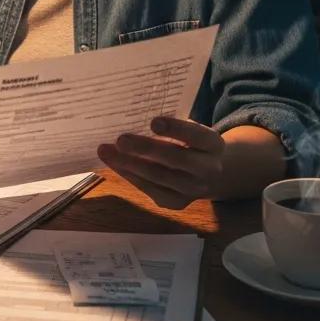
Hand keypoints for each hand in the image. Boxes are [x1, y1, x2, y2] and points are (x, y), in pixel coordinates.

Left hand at [98, 117, 224, 209]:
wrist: (205, 174)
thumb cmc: (189, 142)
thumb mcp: (189, 130)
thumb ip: (170, 126)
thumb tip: (133, 118)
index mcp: (213, 144)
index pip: (197, 135)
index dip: (176, 129)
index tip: (153, 121)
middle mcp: (208, 169)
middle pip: (175, 159)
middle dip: (146, 149)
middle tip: (120, 139)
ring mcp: (193, 190)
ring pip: (158, 177)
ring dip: (129, 164)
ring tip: (106, 151)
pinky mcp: (176, 202)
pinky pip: (149, 188)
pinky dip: (129, 174)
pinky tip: (113, 163)